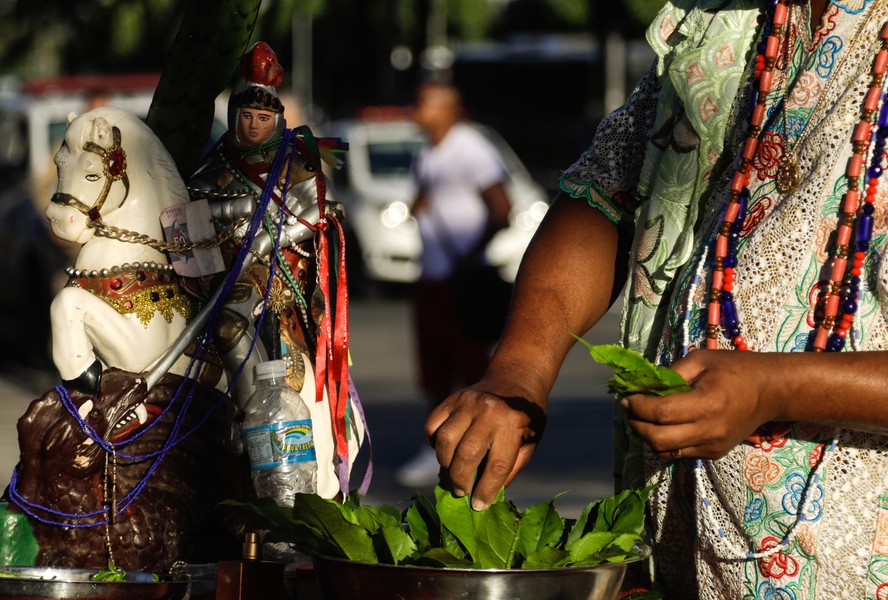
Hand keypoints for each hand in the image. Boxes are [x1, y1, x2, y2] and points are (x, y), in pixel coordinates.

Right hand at [425, 378, 547, 510]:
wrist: (516, 378)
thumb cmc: (526, 417)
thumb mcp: (529, 443)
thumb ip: (510, 469)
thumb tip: (486, 496)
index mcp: (513, 425)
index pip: (497, 466)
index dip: (486, 490)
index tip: (478, 505)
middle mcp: (489, 412)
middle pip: (466, 454)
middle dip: (461, 480)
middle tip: (462, 491)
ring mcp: (467, 402)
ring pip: (445, 439)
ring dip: (444, 463)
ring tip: (451, 472)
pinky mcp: (452, 399)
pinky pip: (433, 425)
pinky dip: (433, 442)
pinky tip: (444, 450)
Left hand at [622, 350, 782, 459]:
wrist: (771, 391)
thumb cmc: (735, 368)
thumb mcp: (701, 359)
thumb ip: (670, 373)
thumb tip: (642, 385)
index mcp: (708, 404)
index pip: (660, 413)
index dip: (637, 406)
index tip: (625, 395)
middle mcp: (710, 431)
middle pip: (658, 439)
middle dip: (636, 424)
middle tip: (629, 407)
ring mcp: (712, 446)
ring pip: (665, 451)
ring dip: (646, 435)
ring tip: (641, 416)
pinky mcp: (714, 453)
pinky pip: (678, 453)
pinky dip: (663, 442)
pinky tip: (661, 425)